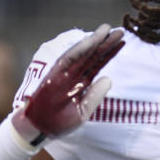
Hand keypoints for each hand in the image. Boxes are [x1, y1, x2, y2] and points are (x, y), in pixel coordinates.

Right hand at [13, 24, 124, 145]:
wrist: (38, 129)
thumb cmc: (59, 123)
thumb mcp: (82, 113)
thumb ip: (95, 97)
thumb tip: (109, 78)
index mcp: (81, 84)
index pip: (97, 65)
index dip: (109, 53)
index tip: (122, 42)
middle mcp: (73, 75)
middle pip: (92, 57)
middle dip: (105, 43)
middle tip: (120, 31)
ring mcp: (64, 74)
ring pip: (82, 55)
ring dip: (94, 42)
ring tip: (107, 29)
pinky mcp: (54, 75)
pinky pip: (68, 60)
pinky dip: (78, 50)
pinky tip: (90, 41)